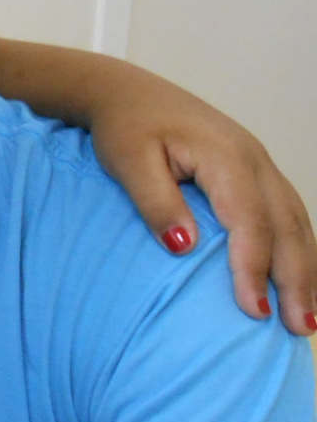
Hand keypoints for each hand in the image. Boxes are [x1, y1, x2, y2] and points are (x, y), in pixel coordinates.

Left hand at [87, 77, 316, 334]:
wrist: (126, 92)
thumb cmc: (123, 127)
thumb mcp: (127, 162)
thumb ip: (156, 202)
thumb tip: (184, 247)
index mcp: (226, 157)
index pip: (250, 222)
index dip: (254, 269)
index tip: (253, 312)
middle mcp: (254, 160)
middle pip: (288, 226)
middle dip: (297, 280)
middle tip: (300, 329)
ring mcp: (260, 164)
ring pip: (297, 221)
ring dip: (306, 269)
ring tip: (309, 318)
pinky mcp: (256, 172)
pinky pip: (288, 213)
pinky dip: (299, 249)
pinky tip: (298, 280)